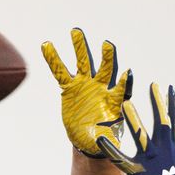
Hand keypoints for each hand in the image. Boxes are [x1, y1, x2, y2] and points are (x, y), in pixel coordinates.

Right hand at [41, 28, 132, 157]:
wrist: (88, 138)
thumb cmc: (103, 140)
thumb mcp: (106, 142)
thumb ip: (106, 139)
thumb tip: (106, 143)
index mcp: (114, 101)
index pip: (122, 89)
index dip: (125, 82)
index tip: (128, 73)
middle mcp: (102, 88)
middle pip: (106, 69)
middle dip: (108, 57)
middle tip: (107, 44)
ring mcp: (86, 85)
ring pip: (84, 63)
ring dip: (81, 48)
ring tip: (76, 31)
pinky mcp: (70, 88)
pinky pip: (61, 71)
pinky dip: (54, 59)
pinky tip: (47, 45)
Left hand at [98, 83, 174, 174]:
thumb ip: (174, 160)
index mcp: (173, 150)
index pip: (173, 123)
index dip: (171, 105)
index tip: (169, 89)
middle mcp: (163, 151)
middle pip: (160, 123)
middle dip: (156, 103)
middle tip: (152, 86)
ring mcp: (150, 160)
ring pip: (140, 135)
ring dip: (133, 119)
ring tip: (125, 103)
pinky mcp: (136, 171)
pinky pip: (120, 158)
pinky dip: (109, 149)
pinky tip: (100, 139)